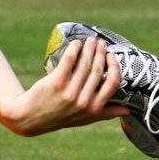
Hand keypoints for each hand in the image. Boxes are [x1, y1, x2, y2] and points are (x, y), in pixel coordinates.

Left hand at [0, 38, 129, 135]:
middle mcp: (83, 101)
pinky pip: (69, 60)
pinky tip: (75, 43)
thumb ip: (105, 113)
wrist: (30, 118)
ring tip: (89, 40)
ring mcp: (70, 92)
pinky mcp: (56, 82)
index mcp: (94, 109)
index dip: (114, 67)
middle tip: (99, 42)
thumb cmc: (60, 117)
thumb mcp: (85, 119)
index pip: (112, 83)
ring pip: (84, 63)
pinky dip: (74, 49)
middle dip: (100, 52)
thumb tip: (128, 111)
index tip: (110, 56)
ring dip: (89, 48)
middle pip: (97, 70)